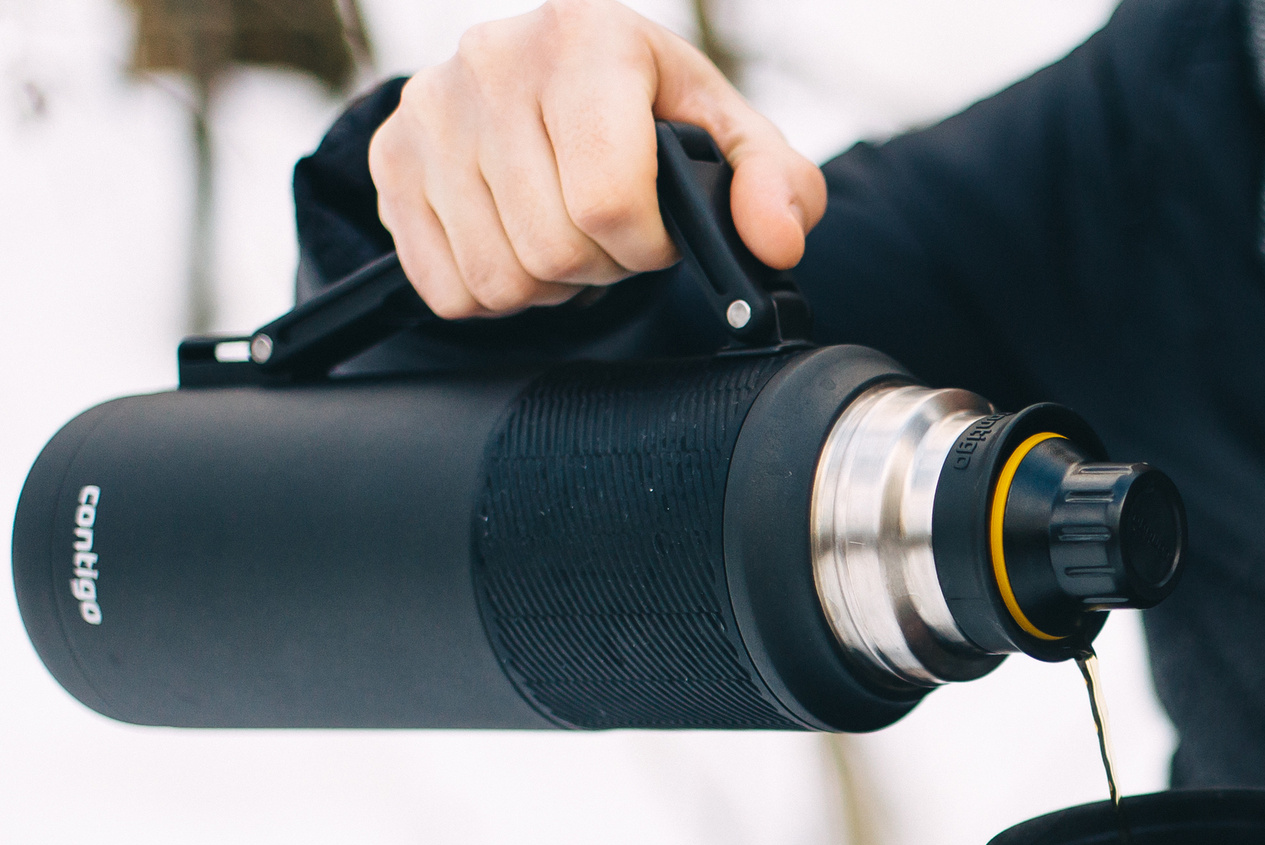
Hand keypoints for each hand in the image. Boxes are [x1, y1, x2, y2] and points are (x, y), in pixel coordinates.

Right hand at [369, 0, 826, 318]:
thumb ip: (778, 187)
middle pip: (554, 248)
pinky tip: (519, 237)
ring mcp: (430, 107)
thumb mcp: (732, 139)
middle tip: (612, 232)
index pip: (607, 200)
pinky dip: (494, 290)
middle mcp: (493, 57)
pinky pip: (446, 288)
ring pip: (500, 277)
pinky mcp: (390, 159)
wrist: (557, 87)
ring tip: (567, 229)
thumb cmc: (654, 116)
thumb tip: (774, 241)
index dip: (647, 245)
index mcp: (587, 37)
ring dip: (550, 281)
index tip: (658, 228)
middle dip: (601, 264)